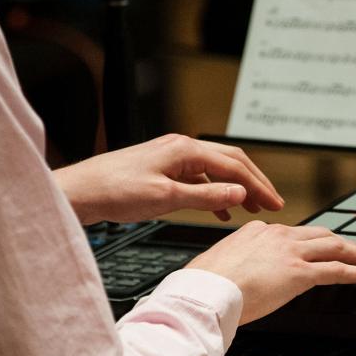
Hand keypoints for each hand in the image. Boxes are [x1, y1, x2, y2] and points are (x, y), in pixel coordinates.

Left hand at [53, 134, 283, 223]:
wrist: (80, 192)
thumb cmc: (114, 191)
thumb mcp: (166, 198)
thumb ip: (206, 195)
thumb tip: (240, 193)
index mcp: (185, 149)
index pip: (235, 166)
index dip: (259, 186)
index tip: (275, 203)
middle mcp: (180, 147)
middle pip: (229, 162)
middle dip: (253, 183)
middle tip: (271, 204)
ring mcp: (170, 156)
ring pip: (214, 169)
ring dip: (235, 188)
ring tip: (250, 208)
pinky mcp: (161, 168)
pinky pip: (198, 177)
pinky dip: (214, 192)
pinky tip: (219, 208)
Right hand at [187, 221, 355, 324]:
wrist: (204, 293)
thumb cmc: (204, 286)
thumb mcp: (220, 265)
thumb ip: (238, 265)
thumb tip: (239, 275)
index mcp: (256, 231)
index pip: (293, 234)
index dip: (313, 243)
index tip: (323, 249)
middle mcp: (276, 235)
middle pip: (320, 235)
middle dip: (344, 243)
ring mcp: (290, 252)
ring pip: (335, 248)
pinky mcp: (299, 273)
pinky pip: (338, 270)